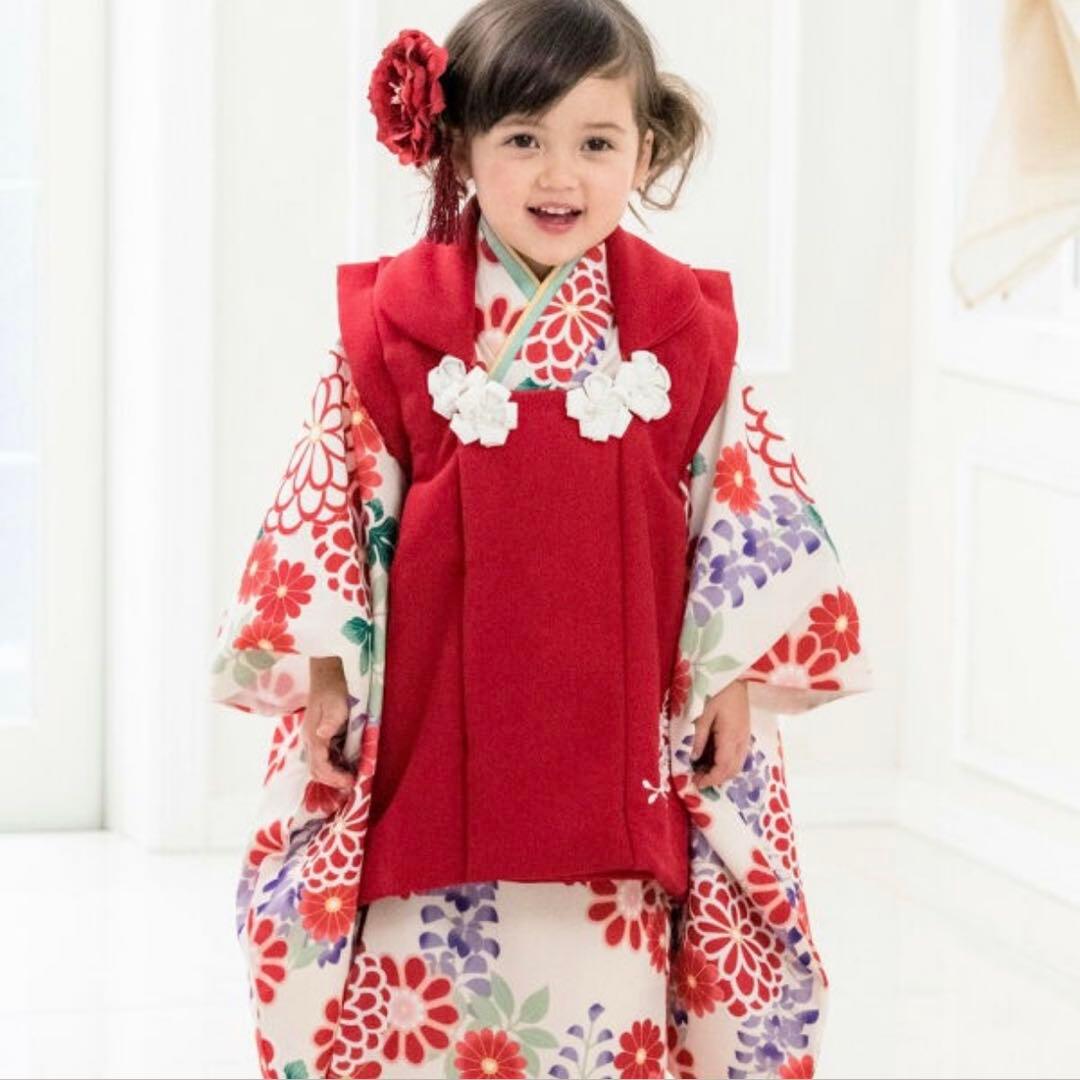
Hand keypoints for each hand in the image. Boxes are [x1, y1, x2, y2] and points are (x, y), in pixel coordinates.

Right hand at [303, 658, 353, 789]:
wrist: (326, 676)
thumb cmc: (333, 689)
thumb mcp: (336, 705)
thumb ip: (330, 722)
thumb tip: (322, 736)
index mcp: (313, 735)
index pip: (320, 765)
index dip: (334, 776)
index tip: (351, 780)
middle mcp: (310, 740)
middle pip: (316, 770)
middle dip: (332, 780)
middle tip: (352, 782)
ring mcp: (312, 739)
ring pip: (317, 766)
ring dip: (331, 776)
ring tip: (349, 777)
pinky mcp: (318, 737)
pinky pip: (322, 758)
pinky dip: (332, 767)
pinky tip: (344, 767)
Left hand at [690, 677, 750, 790]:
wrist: (736, 677)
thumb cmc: (718, 691)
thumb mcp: (703, 712)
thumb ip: (699, 737)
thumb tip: (693, 758)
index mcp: (731, 736)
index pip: (723, 767)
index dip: (710, 778)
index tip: (696, 783)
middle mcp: (742, 740)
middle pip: (732, 770)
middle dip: (716, 779)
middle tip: (697, 778)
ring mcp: (745, 737)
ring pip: (737, 765)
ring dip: (722, 773)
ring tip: (703, 770)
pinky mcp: (745, 733)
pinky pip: (738, 756)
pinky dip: (727, 764)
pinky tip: (713, 759)